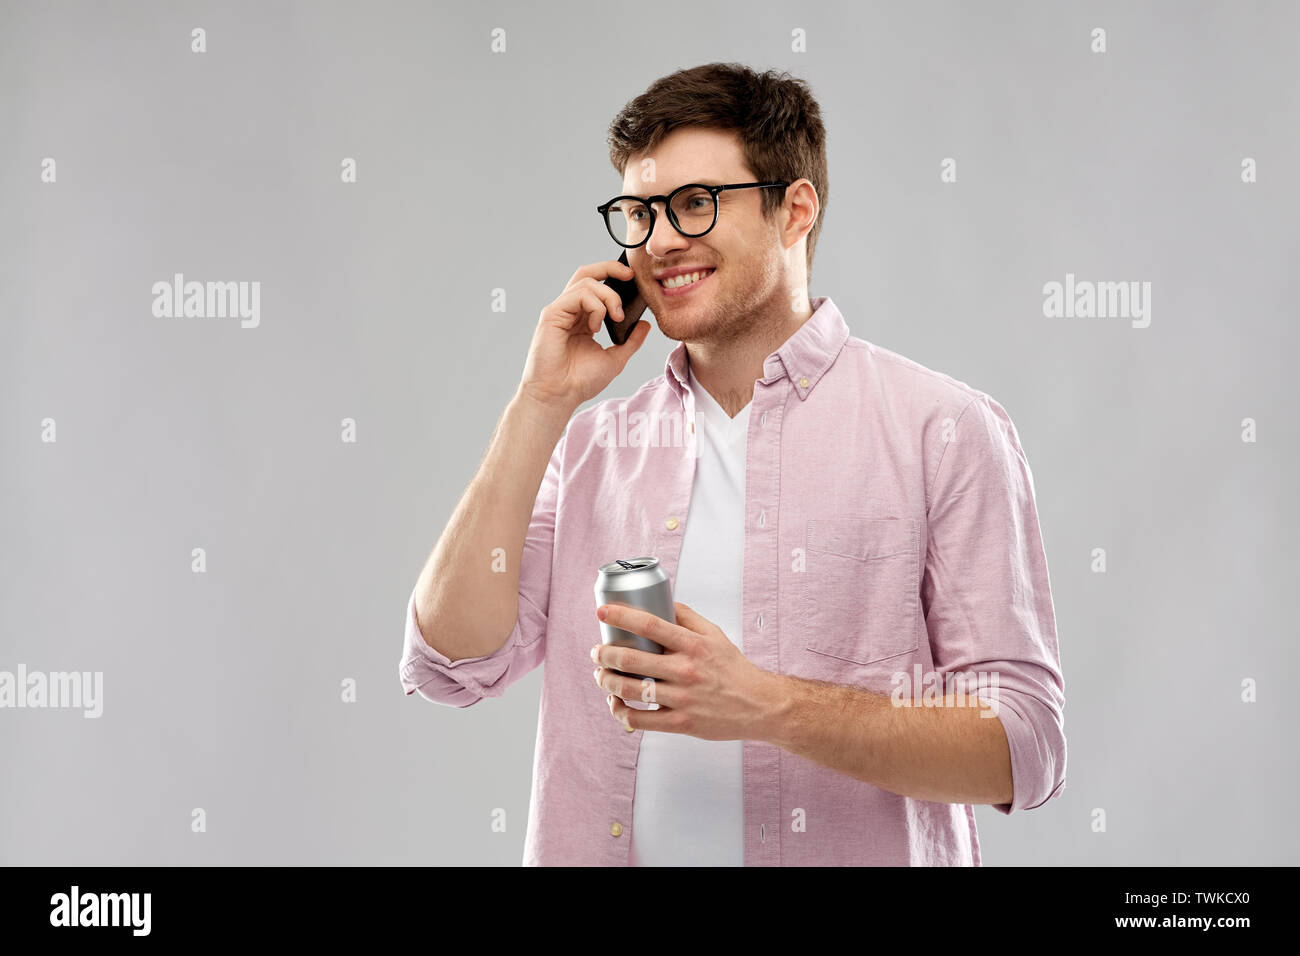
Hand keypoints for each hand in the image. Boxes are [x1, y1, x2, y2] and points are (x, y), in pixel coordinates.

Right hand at [517, 259, 651, 412]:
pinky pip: (578, 295)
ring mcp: (560, 311)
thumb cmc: (579, 381)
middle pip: (587, 274)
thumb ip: (630, 341)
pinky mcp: (552, 314)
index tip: (633, 279)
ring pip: (586, 282)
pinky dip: (595, 306)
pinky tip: (596, 326)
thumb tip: (645, 325)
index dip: (613, 275)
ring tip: (616, 318)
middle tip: (630, 275)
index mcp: (582, 318)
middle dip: (610, 267)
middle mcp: (570, 311)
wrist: (559, 396)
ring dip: (608, 296)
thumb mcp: (615, 358)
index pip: (595, 285)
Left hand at [590, 602, 777, 740]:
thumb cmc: (733, 669)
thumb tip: (663, 601)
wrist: (759, 706)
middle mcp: (686, 670)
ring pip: (630, 689)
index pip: (650, 625)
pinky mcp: (681, 723)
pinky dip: (621, 711)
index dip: (621, 616)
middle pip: (632, 658)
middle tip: (597, 650)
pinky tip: (616, 703)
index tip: (602, 612)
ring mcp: (682, 699)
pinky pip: (640, 720)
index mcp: (694, 645)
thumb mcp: (715, 635)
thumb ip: (688, 618)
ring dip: (606, 681)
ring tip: (601, 675)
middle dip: (605, 653)